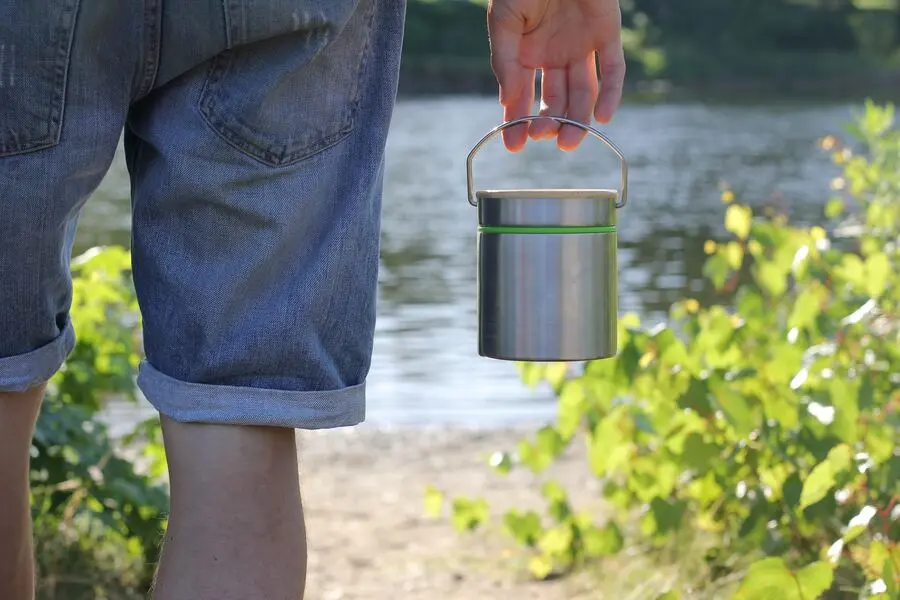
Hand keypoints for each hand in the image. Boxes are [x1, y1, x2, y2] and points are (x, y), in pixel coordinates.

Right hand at [487, 0, 625, 151]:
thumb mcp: (505, 21)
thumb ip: (506, 61)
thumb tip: (507, 102)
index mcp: (528, 54)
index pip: (523, 97)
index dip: (518, 122)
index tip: (514, 146)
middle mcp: (555, 56)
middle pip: (555, 100)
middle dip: (549, 122)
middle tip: (544, 138)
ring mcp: (583, 47)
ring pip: (583, 93)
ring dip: (577, 119)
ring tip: (568, 141)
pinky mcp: (608, 34)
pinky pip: (613, 71)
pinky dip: (611, 95)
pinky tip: (603, 118)